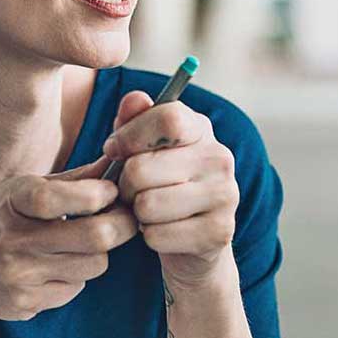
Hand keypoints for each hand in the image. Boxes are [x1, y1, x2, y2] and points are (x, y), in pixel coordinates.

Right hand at [0, 155, 138, 322]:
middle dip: (122, 225)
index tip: (111, 190)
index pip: (59, 198)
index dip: (97, 193)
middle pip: (94, 237)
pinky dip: (76, 276)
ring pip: (94, 264)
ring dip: (99, 252)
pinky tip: (56, 266)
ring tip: (83, 242)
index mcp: (13, 202)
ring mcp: (20, 275)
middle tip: (128, 217)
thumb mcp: (18, 192)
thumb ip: (67, 181)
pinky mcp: (26, 303)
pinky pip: (75, 288)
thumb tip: (111, 163)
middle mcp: (14, 239)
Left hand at [102, 91, 238, 289]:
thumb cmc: (156, 180)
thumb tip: (135, 100)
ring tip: (146, 209)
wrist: (190, 237)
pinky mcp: (219, 233)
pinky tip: (161, 230)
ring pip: (147, 205)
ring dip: (136, 212)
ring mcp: (225, 195)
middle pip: (141, 169)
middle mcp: (219, 158)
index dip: (130, 135)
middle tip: (130, 190)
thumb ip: (132, 120)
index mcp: (200, 128)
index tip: (112, 150)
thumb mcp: (141, 146)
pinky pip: (157, 235)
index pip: (168, 119)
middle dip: (123, 183)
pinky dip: (149, 237)